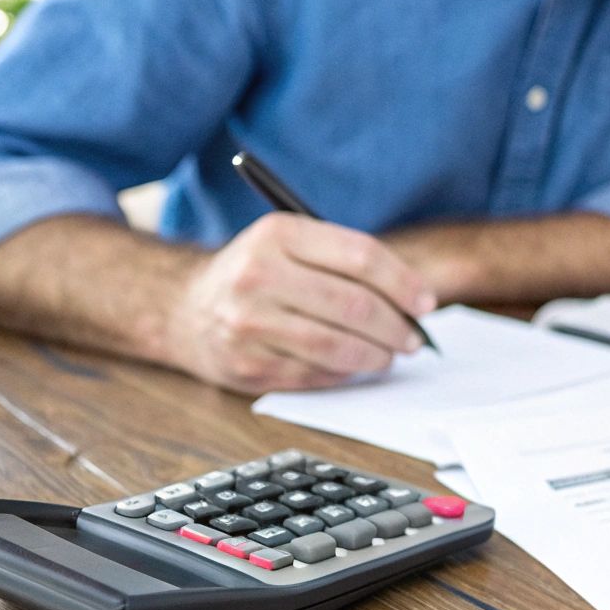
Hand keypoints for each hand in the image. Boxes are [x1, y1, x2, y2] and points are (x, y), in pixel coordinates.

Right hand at [164, 213, 436, 393]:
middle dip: (397, 327)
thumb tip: (415, 299)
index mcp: (278, 234)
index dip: (403, 283)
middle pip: (355, 307)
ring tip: (389, 354)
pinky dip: (344, 373)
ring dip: (376, 356)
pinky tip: (353, 366)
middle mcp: (257, 276)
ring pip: (337, 348)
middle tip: (414, 337)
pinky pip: (314, 375)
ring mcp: (248, 324)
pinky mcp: (246, 364)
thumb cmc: (259, 272)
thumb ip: (347, 260)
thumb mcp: (292, 243)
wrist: (184, 308)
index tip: (425, 303)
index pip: (361, 258)